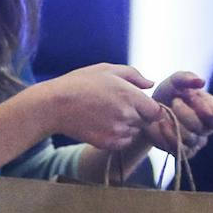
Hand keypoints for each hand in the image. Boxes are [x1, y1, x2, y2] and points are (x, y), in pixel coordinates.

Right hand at [40, 63, 163, 150]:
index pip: (157, 110)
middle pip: (146, 122)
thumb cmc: (80, 82)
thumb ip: (133, 75)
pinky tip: (103, 123)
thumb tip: (150, 84)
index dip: (149, 107)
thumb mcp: (106, 69)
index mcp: (130, 95)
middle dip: (137, 115)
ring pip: (135, 132)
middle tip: (117, 106)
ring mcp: (118, 131)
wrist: (55, 105)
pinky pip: (124, 142)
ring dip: (128, 125)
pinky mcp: (108, 143)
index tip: (137, 103)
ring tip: (107, 113)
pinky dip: (118, 135)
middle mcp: (127, 115)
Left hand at [145, 71, 212, 156]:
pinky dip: (168, 134)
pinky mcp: (180, 151)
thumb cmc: (168, 94)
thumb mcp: (175, 82)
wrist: (147, 110)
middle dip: (188, 113)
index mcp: (210, 111)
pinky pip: (178, 148)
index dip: (207, 109)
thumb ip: (187, 78)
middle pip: (204, 128)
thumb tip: (201, 81)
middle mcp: (205, 129)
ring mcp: (194, 142)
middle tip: (175, 101)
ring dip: (176, 123)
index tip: (191, 96)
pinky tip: (161, 123)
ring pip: (190, 138)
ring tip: (164, 111)